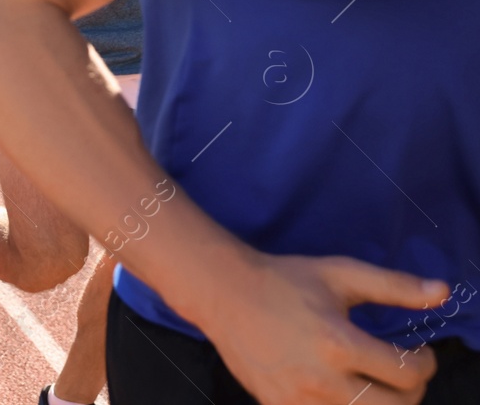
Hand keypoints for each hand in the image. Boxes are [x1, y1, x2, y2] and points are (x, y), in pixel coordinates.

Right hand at [201, 252, 446, 403]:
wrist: (224, 292)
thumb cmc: (285, 280)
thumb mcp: (341, 274)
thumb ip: (394, 286)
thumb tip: (443, 293)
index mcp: (338, 343)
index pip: (408, 373)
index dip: (425, 362)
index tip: (417, 351)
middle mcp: (320, 379)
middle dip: (410, 390)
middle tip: (399, 370)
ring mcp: (298, 399)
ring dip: (378, 401)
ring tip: (371, 380)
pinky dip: (343, 404)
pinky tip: (340, 386)